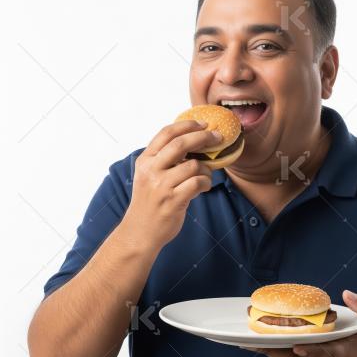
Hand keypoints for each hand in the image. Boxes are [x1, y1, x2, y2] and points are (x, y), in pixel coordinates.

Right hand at [121, 119, 221, 248]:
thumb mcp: (148, 176)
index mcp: (145, 160)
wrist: (140, 232)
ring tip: (205, 175)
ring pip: (193, 165)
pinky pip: (198, 183)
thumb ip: (164, 159)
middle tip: (216, 137)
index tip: (203, 124)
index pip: (166, 133)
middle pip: (180, 144)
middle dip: (203, 137)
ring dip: (206, 169)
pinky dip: (206, 183)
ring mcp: (161, 186)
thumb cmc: (149, 202)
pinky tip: (204, 187)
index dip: (187, 125)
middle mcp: (151, 170)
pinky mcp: (173, 201)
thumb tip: (193, 141)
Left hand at [242, 290, 356, 356]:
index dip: (312, 352)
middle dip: (275, 349)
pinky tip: (252, 340)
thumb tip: (347, 293)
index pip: (325, 354)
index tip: (298, 346)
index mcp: (341, 355)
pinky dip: (270, 350)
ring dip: (267, 349)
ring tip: (245, 337)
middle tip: (255, 338)